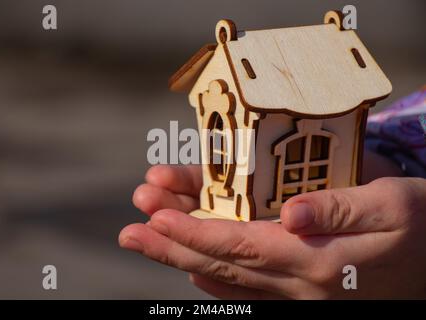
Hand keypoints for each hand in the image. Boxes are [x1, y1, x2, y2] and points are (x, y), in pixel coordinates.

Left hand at [120, 165, 425, 298]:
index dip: (193, 233)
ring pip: (226, 275)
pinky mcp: (299, 289)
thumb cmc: (420, 224)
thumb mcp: (392, 205)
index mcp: (315, 259)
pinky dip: (213, 272)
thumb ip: (339, 209)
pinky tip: (190, 263)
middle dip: (171, 246)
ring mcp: (296, 292)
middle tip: (130, 231)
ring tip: (146, 234)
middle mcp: (298, 282)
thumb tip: (288, 214)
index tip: (154, 219)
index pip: (239, 246)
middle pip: (220, 264)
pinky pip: (246, 286)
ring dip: (183, 255)